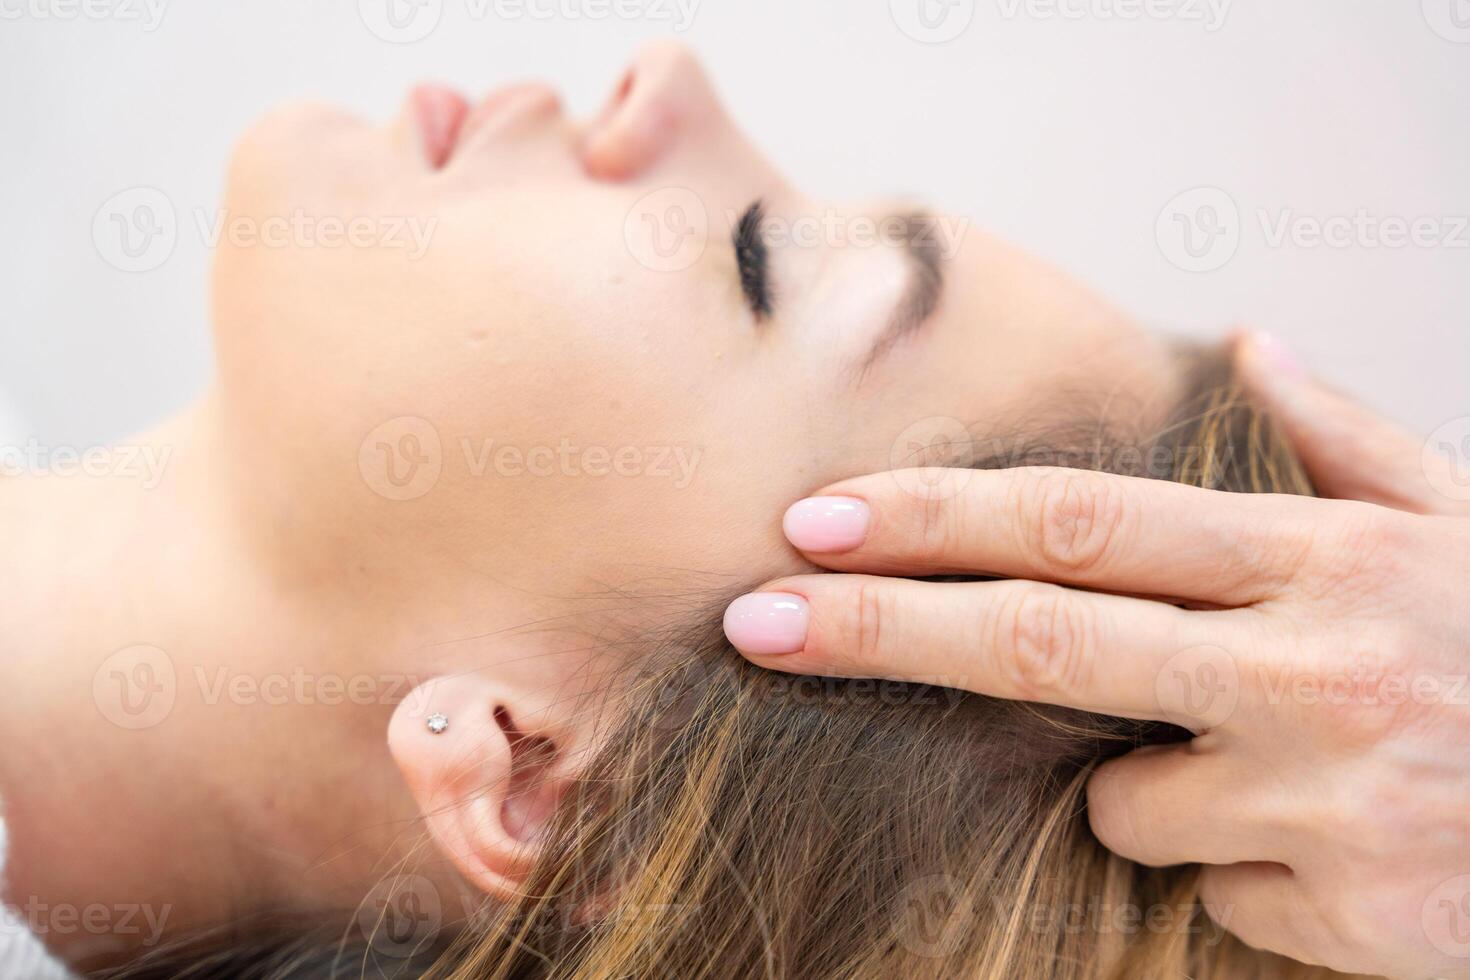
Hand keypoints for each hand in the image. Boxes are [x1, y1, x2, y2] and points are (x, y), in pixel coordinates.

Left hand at [722, 334, 1469, 977]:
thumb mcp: (1460, 528)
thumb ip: (1349, 439)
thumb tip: (1252, 346)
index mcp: (1327, 557)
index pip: (1082, 523)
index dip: (936, 520)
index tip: (820, 522)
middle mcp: (1313, 664)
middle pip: (1038, 638)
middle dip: (878, 628)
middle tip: (756, 619)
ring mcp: (1325, 792)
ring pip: (1122, 798)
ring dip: (1150, 785)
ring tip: (1282, 766)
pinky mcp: (1341, 909)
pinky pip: (1208, 887)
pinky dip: (1233, 866)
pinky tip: (1337, 843)